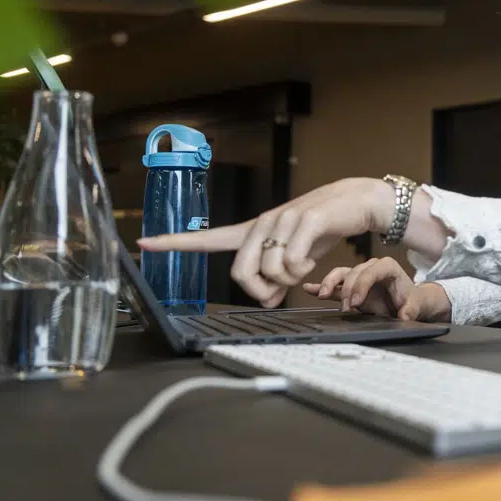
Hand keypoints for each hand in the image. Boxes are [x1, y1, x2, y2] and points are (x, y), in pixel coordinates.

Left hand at [138, 177, 396, 307]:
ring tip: (304, 267)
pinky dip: (304, 270)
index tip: (143, 243)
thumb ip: (277, 277)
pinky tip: (314, 260)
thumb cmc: (323, 229)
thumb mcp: (296, 257)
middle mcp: (261, 223)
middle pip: (240, 273)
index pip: (208, 238)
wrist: (357, 201)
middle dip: (261, 291)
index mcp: (254, 231)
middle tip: (279, 290)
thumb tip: (268, 299)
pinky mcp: (305, 219)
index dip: (175, 243)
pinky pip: (293, 262)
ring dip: (290, 281)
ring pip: (270, 271)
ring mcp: (282, 219)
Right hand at [302, 259, 451, 321]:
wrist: (407, 303)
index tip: (357, 302)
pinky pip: (334, 284)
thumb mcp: (414, 305)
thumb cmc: (410, 300)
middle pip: (354, 273)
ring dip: (330, 284)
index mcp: (387, 267)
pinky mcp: (351, 286)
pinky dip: (321, 286)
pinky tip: (308, 288)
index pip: (371, 270)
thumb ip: (410, 310)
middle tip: (348, 309)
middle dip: (348, 290)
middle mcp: (371, 267)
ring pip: (341, 274)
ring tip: (323, 296)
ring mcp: (359, 275)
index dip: (362, 284)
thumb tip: (404, 315)